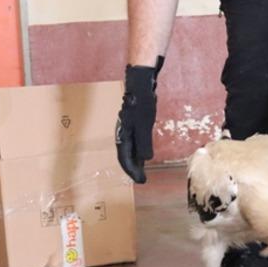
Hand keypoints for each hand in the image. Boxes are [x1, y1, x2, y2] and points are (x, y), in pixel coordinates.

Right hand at [115, 57, 162, 182]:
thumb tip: (144, 159)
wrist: (140, 85)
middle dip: (133, 169)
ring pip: (130, 149)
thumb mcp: (144, 125)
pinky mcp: (134, 124)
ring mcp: (127, 129)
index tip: (141, 181)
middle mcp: (123, 134)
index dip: (132, 171)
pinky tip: (144, 154)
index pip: (124, 158)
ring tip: (142, 170)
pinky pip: (134, 142)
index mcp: (123, 136)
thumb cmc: (141, 104)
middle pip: (126, 156)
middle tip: (142, 179)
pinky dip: (138, 151)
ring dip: (135, 161)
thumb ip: (144, 142)